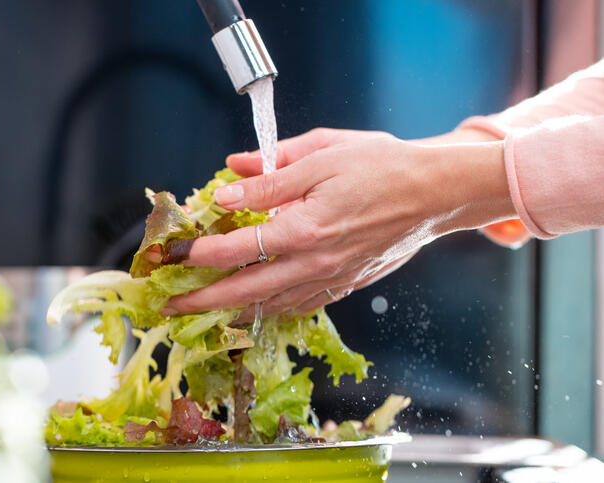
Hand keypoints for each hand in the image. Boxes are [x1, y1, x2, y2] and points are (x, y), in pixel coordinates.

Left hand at [162, 128, 513, 316]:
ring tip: (202, 315)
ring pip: (271, 306)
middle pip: (246, 290)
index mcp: (305, 226)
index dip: (199, 253)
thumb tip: (227, 180)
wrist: (434, 192)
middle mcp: (316, 261)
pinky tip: (254, 310)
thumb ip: (270, 174)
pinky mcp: (345, 284)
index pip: (238, 247)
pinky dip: (271, 311)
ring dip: (232, 312)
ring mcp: (331, 278)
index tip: (174, 254)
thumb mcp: (322, 153)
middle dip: (202, 301)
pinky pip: (300, 306)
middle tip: (170, 306)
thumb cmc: (382, 166)